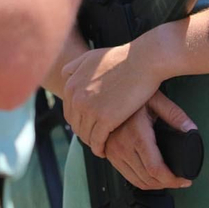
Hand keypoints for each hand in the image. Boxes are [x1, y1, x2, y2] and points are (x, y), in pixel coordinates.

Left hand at [62, 42, 164, 156]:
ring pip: (85, 134)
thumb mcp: (92, 56)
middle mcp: (76, 97)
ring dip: (91, 142)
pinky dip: (99, 148)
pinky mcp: (105, 118)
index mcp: (71, 84)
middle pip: (75, 124)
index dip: (79, 120)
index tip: (89, 125)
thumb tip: (65, 76)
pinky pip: (97, 140)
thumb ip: (75, 67)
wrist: (143, 60)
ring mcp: (89, 108)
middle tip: (94, 138)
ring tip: (100, 145)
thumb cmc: (122, 57)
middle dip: (84, 132)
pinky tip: (104, 150)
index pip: (69, 111)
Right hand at [97, 91, 196, 190]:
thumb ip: (175, 115)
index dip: (173, 180)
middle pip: (148, 179)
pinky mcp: (109, 154)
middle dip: (168, 184)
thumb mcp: (157, 100)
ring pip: (137, 181)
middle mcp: (122, 147)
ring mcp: (113, 152)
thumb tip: (192, 131)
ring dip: (155, 186)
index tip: (185, 180)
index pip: (155, 170)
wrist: (106, 92)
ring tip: (169, 180)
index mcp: (136, 135)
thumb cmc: (132, 92)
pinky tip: (153, 177)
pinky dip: (142, 181)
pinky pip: (127, 176)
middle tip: (181, 181)